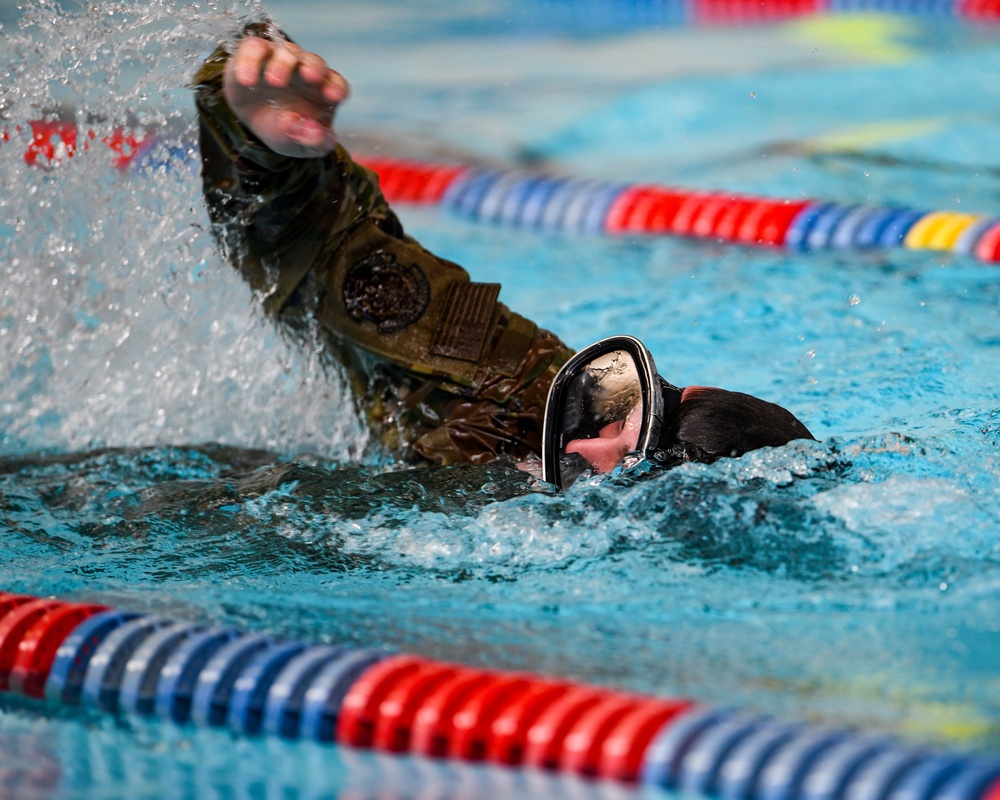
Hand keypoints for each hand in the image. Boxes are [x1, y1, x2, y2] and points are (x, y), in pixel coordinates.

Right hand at [222, 34, 348, 157]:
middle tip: (309, 76)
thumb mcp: (302, 146)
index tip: (333, 97)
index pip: (337, 84)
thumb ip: (313, 142)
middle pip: (314, 62)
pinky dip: (250, 60)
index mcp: (324, 92)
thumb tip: (312, 131)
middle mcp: (305, 72)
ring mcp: (281, 60)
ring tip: (274, 81)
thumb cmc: (286, 133)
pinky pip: (254, 48)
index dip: (337, 87)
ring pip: (287, 51)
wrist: (252, 127)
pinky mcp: (255, 55)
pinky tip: (247, 80)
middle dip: (314, 67)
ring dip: (282, 64)